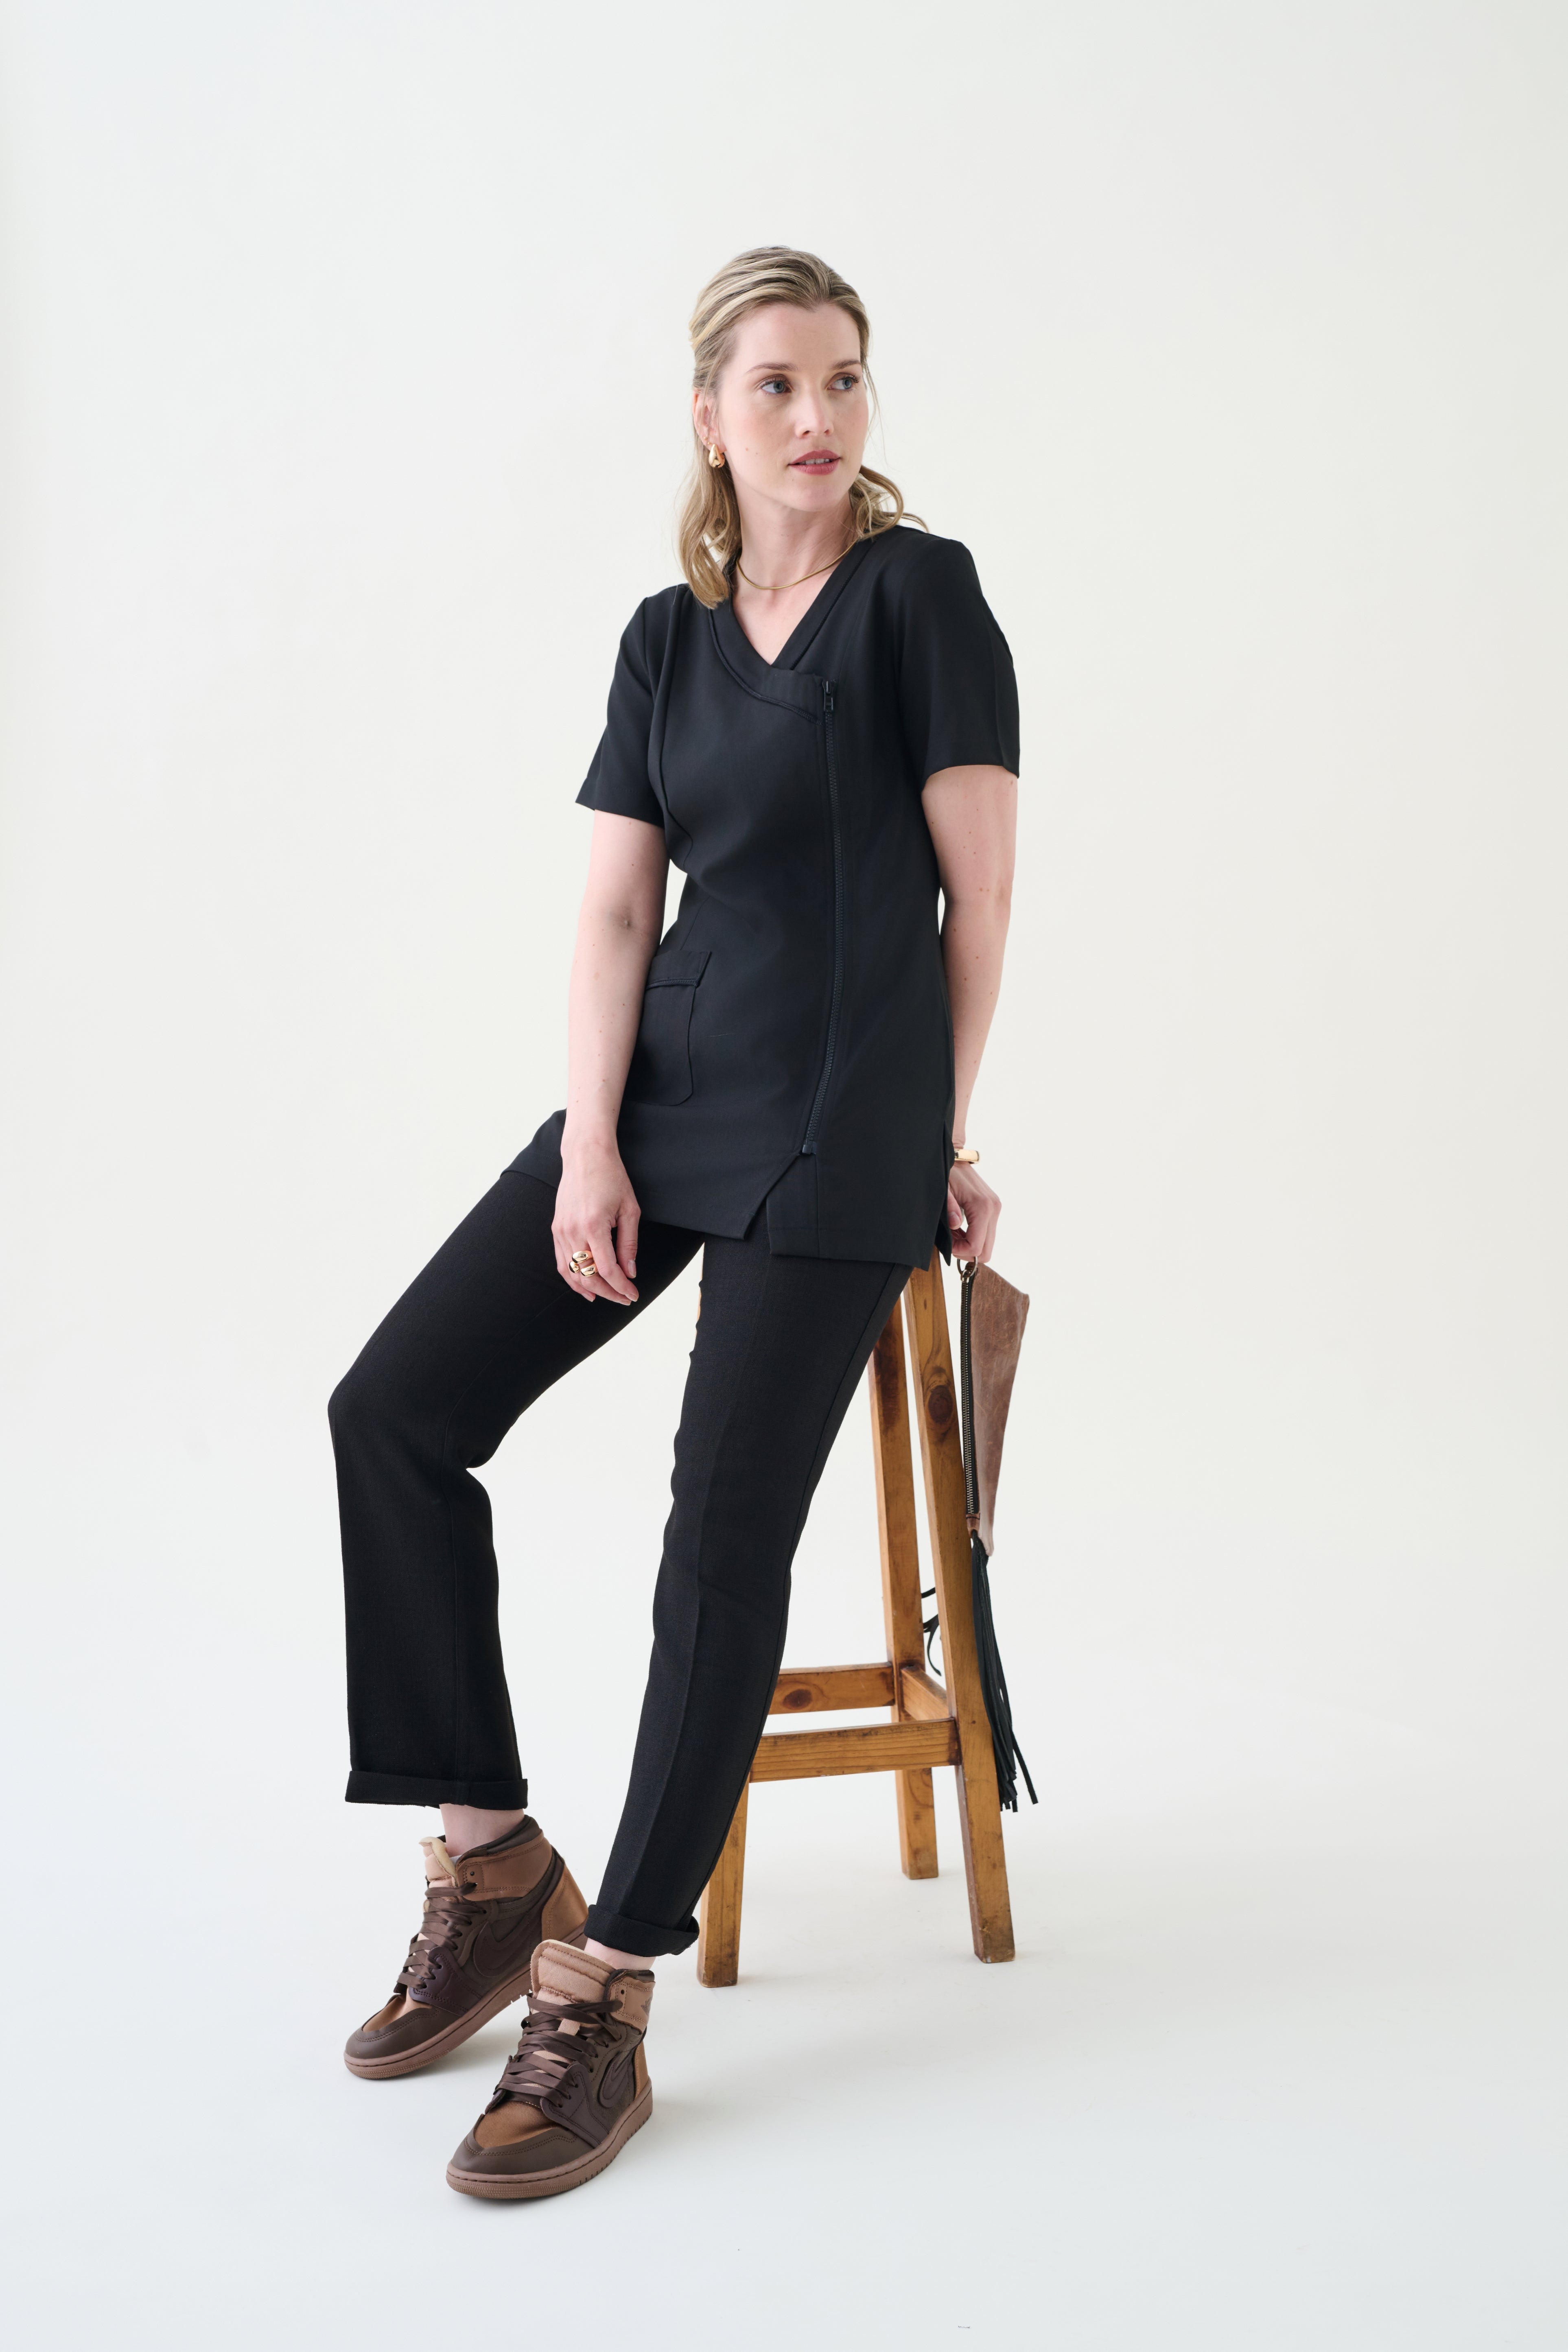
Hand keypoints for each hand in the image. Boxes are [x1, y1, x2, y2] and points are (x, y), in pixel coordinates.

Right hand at [552, 1135, 640, 1304]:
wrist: (585, 1155)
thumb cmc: (612, 1177)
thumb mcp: (629, 1209)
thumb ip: (629, 1243)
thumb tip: (629, 1272)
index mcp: (593, 1225)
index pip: (606, 1269)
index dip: (621, 1287)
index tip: (633, 1295)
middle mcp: (573, 1231)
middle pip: (587, 1276)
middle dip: (608, 1292)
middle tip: (624, 1298)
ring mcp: (561, 1231)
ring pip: (571, 1273)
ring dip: (589, 1289)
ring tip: (606, 1296)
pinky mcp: (556, 1229)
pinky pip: (561, 1262)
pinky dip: (572, 1278)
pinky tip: (584, 1286)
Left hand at [946, 1161, 1000, 1263]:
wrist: (956, 1159)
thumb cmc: (947, 1174)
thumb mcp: (943, 1190)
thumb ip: (949, 1208)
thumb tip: (956, 1225)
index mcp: (982, 1207)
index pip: (976, 1246)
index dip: (960, 1251)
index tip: (947, 1244)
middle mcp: (993, 1209)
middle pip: (986, 1251)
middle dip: (966, 1252)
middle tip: (950, 1243)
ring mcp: (995, 1209)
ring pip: (988, 1244)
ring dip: (970, 1244)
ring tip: (953, 1234)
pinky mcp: (993, 1209)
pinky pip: (987, 1233)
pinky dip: (974, 1237)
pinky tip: (960, 1229)